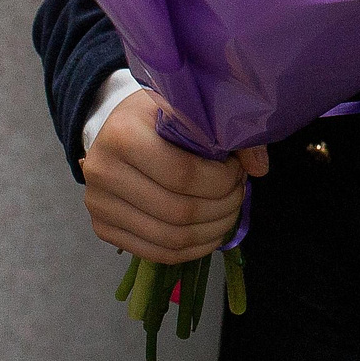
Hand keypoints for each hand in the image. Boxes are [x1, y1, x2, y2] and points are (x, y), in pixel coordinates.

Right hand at [79, 90, 267, 264]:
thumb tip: (260, 168)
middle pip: (178, 211)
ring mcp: (99, 205)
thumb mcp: (190, 108)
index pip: (183, 174)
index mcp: (123, 135)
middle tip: (239, 193)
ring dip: (211, 231)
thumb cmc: (159, 115)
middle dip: (222, 207)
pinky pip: (156, 252)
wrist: (116, 127)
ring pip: (169, 237)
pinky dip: (192, 249)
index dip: (221, 180)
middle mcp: (102, 172)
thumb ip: (228, 131)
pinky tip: (211, 233)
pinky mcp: (103, 228)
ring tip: (229, 212)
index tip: (238, 171)